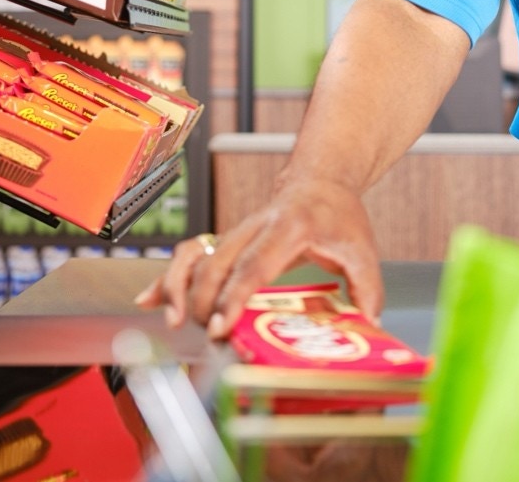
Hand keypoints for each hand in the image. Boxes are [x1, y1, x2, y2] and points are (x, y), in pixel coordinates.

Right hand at [133, 178, 381, 338]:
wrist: (318, 180)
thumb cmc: (338, 215)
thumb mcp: (361, 247)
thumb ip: (367, 286)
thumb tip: (370, 323)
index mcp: (288, 227)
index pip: (255, 265)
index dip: (235, 298)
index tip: (224, 327)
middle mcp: (254, 227)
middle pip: (216, 264)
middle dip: (206, 303)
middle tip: (212, 337)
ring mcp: (235, 232)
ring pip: (194, 256)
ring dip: (178, 288)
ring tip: (176, 321)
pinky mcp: (225, 241)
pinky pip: (188, 255)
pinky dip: (167, 278)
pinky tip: (148, 300)